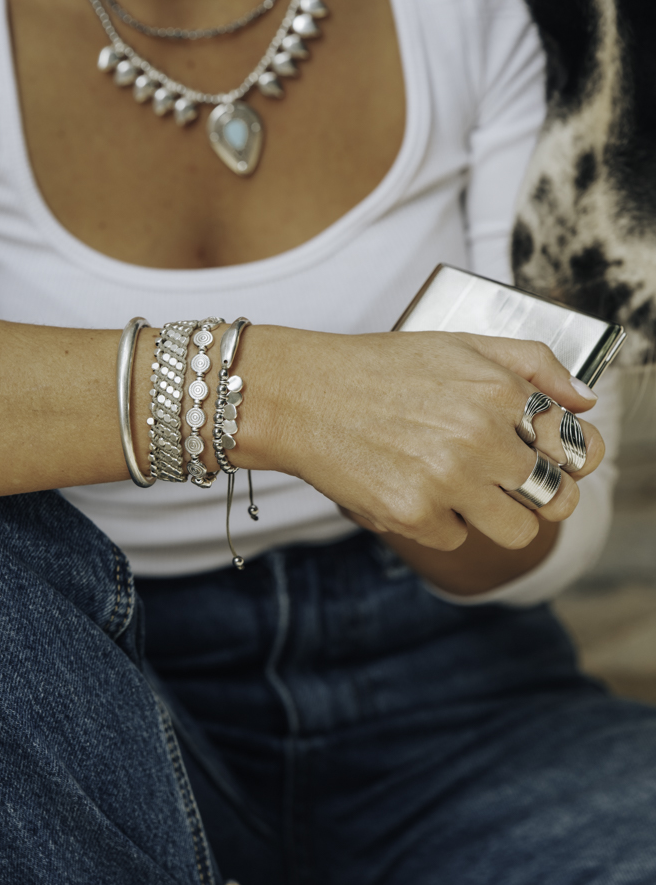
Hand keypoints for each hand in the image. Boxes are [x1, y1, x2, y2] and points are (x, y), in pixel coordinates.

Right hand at [238, 327, 603, 551]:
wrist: (300, 394)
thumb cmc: (380, 369)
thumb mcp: (461, 345)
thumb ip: (533, 365)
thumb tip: (584, 400)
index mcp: (501, 391)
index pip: (578, 447)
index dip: (570, 458)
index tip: (550, 459)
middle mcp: (481, 437)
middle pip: (556, 498)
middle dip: (539, 494)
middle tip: (508, 483)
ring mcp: (448, 481)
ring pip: (517, 532)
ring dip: (496, 516)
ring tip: (461, 489)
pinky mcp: (413, 516)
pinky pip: (456, 539)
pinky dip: (439, 521)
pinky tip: (411, 485)